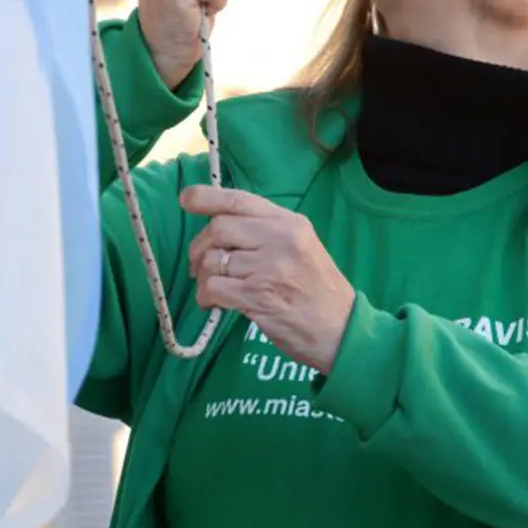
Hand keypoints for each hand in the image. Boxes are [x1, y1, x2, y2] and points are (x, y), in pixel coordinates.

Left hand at [182, 186, 355, 373]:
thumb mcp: (301, 245)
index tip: (186, 199)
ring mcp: (269, 268)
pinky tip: (213, 303)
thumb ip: (266, 231)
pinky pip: (213, 288)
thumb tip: (218, 225)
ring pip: (213, 260)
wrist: (341, 329)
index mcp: (290, 222)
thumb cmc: (318, 288)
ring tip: (211, 286)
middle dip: (200, 246)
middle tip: (200, 264)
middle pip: (218, 228)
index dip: (206, 197)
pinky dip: (205, 296)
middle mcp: (280, 239)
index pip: (240, 200)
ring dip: (202, 275)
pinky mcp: (257, 297)